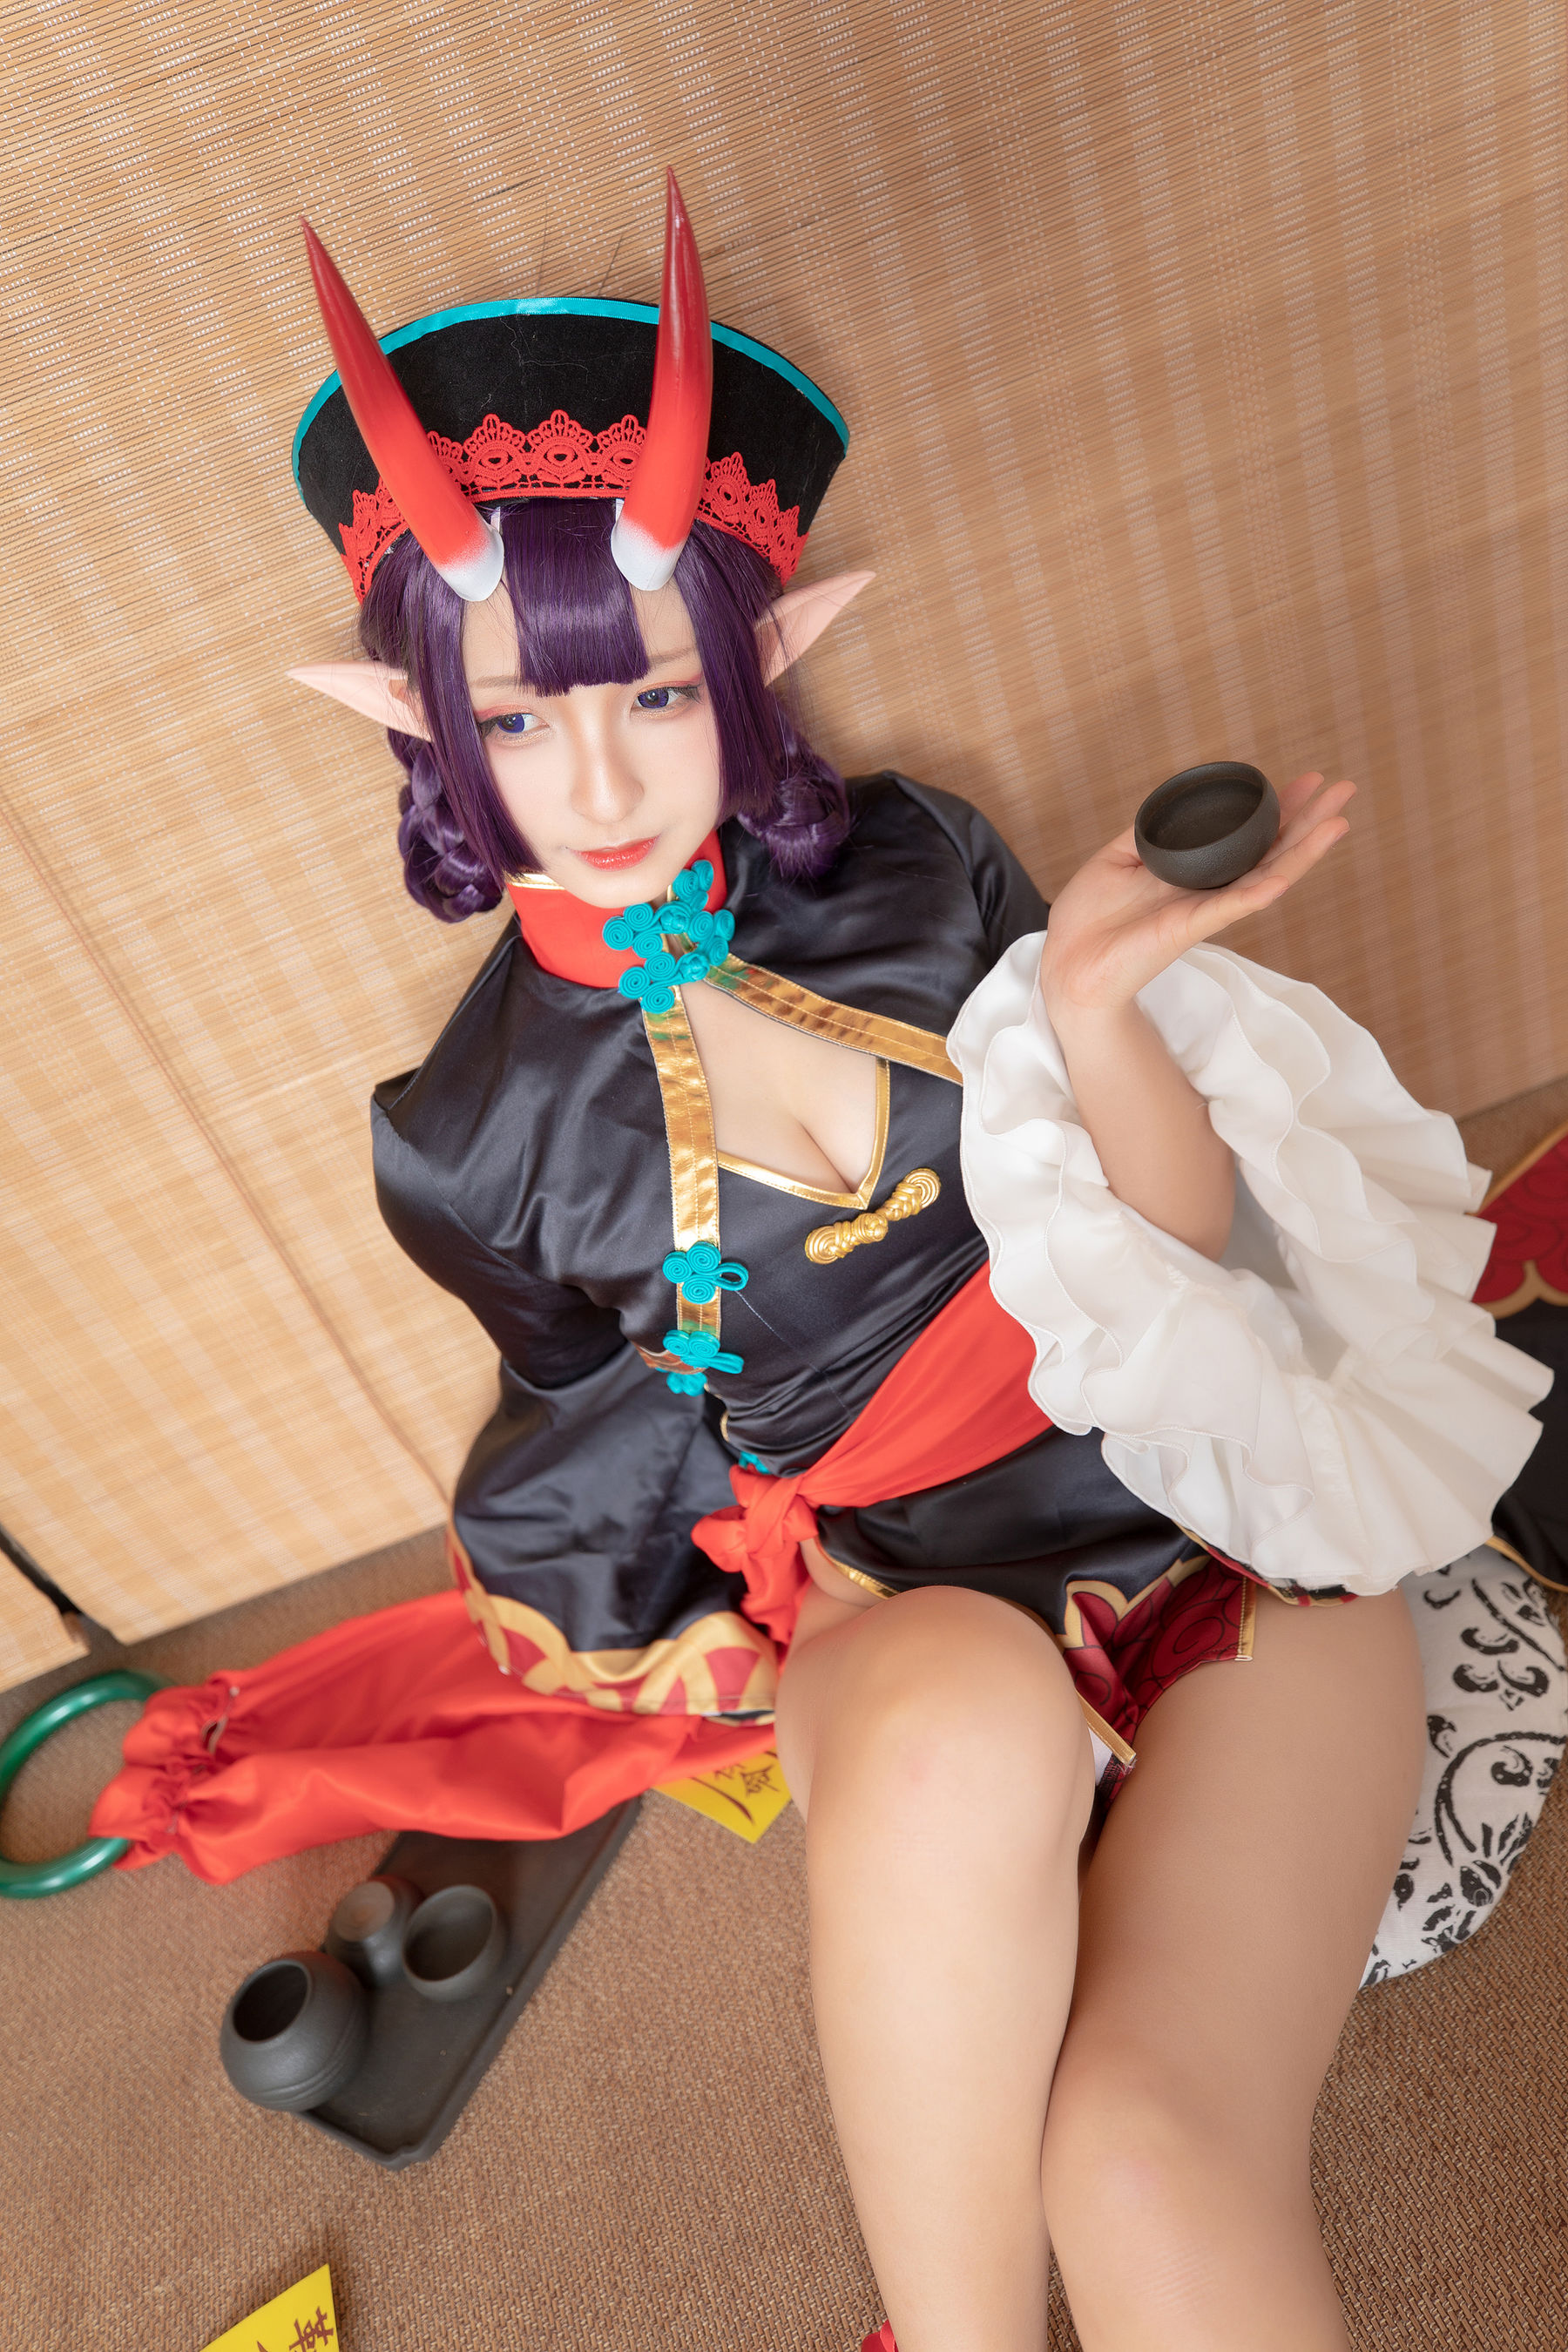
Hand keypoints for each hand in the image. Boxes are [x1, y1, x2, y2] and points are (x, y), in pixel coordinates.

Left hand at [1039, 771, 1354, 1019]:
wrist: (1067, 961)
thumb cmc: (1090, 918)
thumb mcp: (1116, 859)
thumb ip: (1147, 833)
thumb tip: (1170, 805)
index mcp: (1196, 872)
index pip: (1250, 837)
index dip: (1280, 809)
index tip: (1306, 781)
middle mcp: (1209, 890)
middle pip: (1273, 853)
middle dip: (1311, 822)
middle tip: (1345, 789)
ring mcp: (1205, 910)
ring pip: (1267, 878)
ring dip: (1305, 852)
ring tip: (1339, 822)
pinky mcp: (1189, 929)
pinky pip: (1231, 908)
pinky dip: (1258, 892)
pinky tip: (1285, 876)